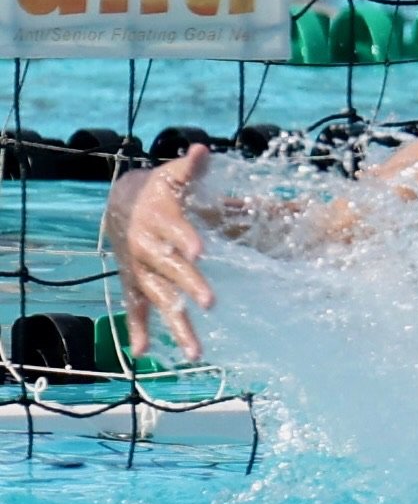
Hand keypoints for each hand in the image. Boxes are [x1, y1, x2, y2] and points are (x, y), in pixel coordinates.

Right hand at [104, 144, 214, 361]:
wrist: (121, 205)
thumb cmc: (158, 192)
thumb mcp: (171, 177)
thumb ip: (190, 167)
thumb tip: (203, 150)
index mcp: (159, 221)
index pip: (175, 230)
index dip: (186, 239)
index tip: (200, 251)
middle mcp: (147, 249)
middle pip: (170, 270)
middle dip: (190, 285)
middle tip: (211, 302)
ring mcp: (140, 271)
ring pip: (159, 300)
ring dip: (176, 324)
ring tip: (196, 352)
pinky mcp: (134, 284)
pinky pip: (135, 310)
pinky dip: (136, 330)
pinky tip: (142, 353)